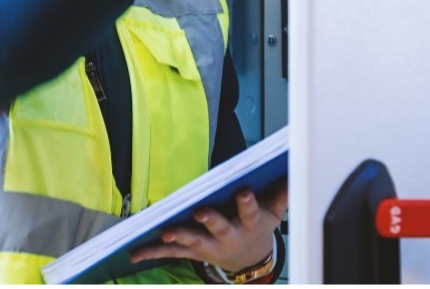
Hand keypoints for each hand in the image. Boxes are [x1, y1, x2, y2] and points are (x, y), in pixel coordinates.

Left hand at [128, 181, 287, 273]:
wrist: (249, 259)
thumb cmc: (259, 226)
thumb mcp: (275, 210)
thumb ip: (283, 191)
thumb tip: (294, 169)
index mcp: (249, 223)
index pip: (251, 212)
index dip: (248, 203)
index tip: (244, 192)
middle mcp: (228, 236)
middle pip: (220, 228)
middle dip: (211, 221)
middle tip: (201, 212)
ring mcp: (208, 246)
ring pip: (192, 241)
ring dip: (179, 237)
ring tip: (165, 233)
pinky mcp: (192, 251)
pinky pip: (171, 252)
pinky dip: (152, 251)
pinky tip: (135, 252)